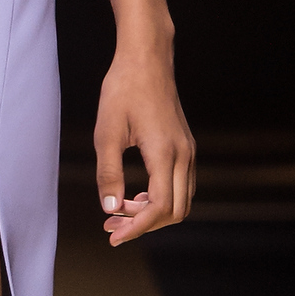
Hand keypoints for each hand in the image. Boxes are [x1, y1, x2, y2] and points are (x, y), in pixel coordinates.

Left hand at [94, 50, 194, 246]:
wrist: (147, 58)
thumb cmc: (123, 90)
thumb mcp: (106, 133)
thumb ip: (108, 174)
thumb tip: (110, 209)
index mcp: (165, 154)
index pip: (158, 208)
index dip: (136, 228)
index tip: (113, 236)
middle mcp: (183, 155)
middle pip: (175, 211)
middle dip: (144, 224)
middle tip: (111, 225)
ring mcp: (188, 151)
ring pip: (181, 200)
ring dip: (152, 213)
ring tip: (118, 212)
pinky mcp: (185, 146)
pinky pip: (180, 185)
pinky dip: (160, 198)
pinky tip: (134, 194)